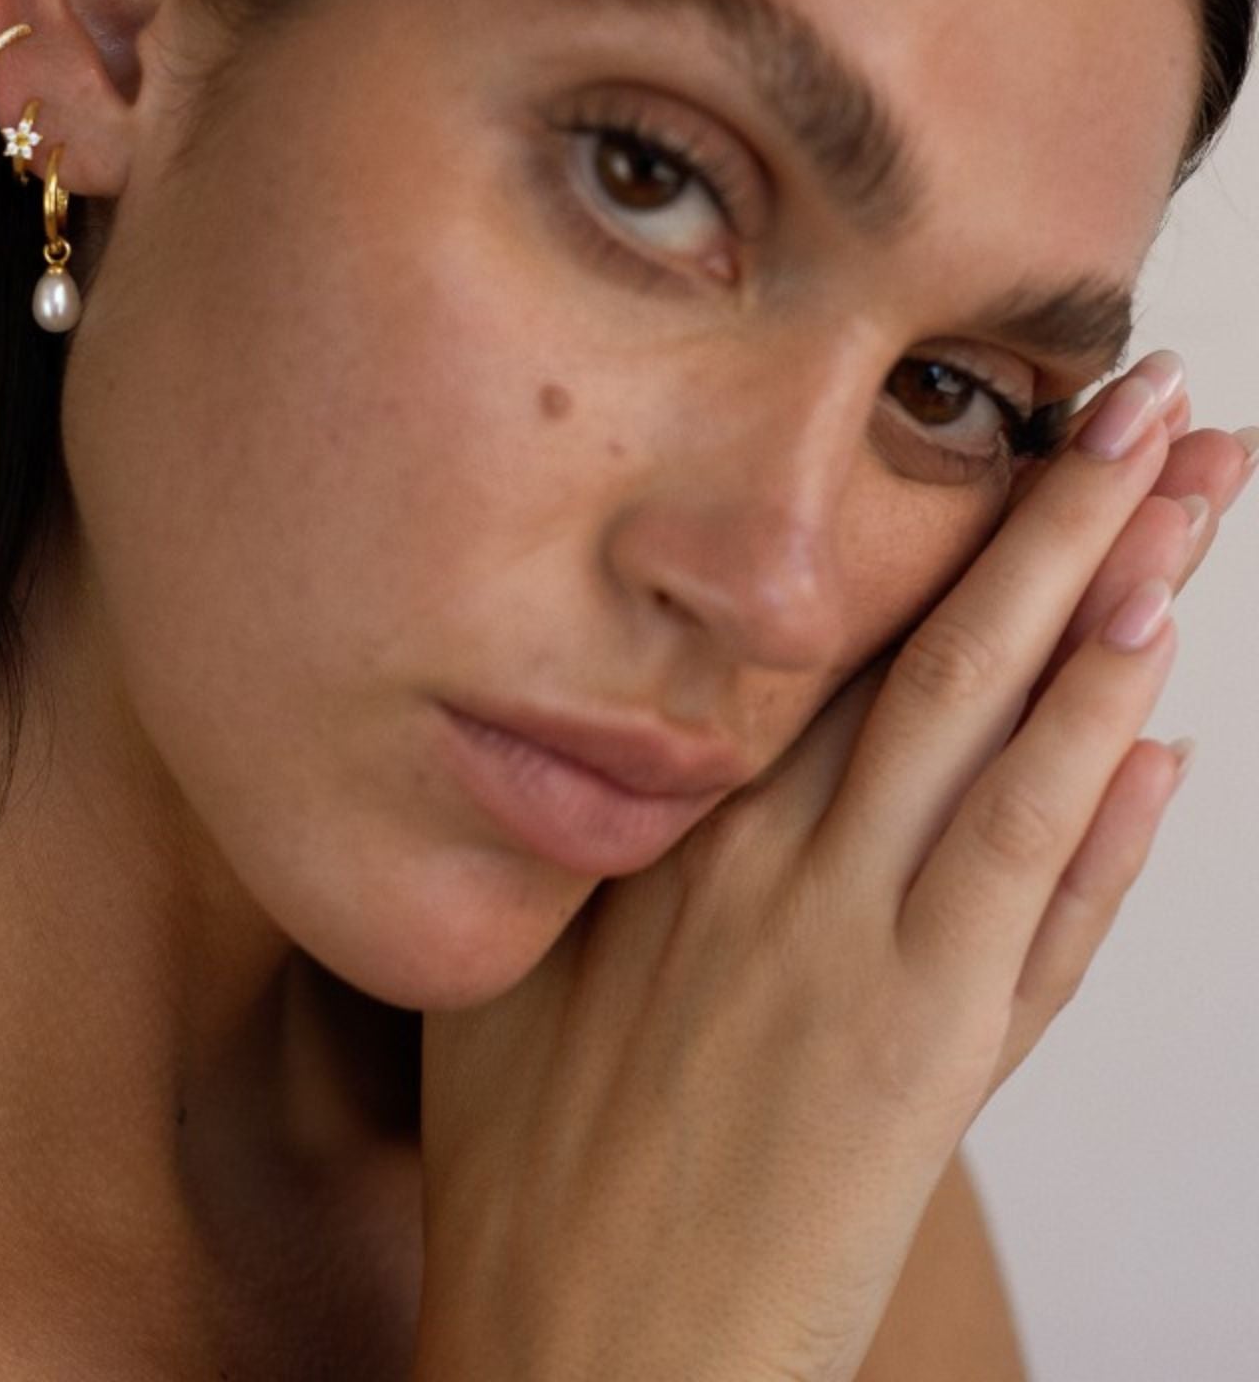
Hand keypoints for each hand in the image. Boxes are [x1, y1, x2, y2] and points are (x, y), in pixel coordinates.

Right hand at [414, 353, 1252, 1381]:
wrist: (579, 1364)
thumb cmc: (534, 1173)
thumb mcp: (503, 974)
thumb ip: (579, 859)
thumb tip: (620, 744)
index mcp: (671, 827)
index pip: (833, 637)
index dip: (943, 526)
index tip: (1027, 428)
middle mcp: (771, 865)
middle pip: (942, 655)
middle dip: (1060, 519)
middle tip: (1157, 406)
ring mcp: (858, 955)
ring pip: (1004, 747)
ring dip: (1107, 615)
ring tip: (1191, 501)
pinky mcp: (925, 1059)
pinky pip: (1036, 909)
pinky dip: (1104, 814)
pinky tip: (1163, 720)